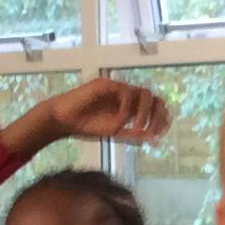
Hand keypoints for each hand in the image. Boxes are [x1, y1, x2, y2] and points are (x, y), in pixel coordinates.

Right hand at [40, 78, 171, 145]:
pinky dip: (127, 109)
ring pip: (143, 93)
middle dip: (157, 115)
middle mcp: (126, 95)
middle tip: (152, 132)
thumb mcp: (115, 133)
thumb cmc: (86, 127)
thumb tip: (155, 140)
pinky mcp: (106, 84)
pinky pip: (125, 92)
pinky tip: (121, 122)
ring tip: (138, 128)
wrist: (63, 122)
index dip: (161, 118)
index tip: (160, 134)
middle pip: (153, 97)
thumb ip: (134, 134)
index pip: (154, 106)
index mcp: (130, 105)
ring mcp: (116, 88)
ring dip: (145, 112)